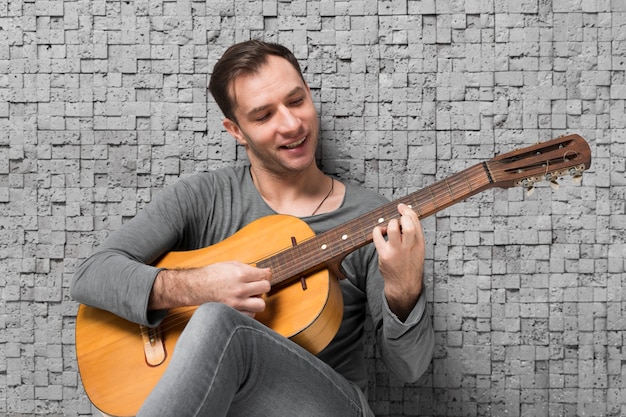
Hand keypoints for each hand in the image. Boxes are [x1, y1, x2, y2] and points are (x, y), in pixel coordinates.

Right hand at [150, 261, 271, 317]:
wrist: (197, 287)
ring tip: (250, 296)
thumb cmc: (214, 274)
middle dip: (262, 286)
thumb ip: (251, 268)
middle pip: (265, 288)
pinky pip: (251, 314)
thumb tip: (268, 272)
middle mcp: (240, 289)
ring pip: (261, 304)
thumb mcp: (232, 264)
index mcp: (240, 274)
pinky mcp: (233, 312)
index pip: (264, 275)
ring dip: (258, 299)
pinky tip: (244, 304)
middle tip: (255, 285)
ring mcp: (236, 302)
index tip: (261, 276)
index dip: (265, 275)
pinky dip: (250, 310)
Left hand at [372, 203, 424, 320]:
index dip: (407, 210)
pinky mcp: (385, 255)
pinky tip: (380, 233)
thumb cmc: (410, 263)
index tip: (401, 207)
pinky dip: (377, 230)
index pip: (415, 221)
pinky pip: (377, 236)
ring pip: (392, 228)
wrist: (404, 285)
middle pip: (407, 224)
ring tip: (389, 229)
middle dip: (401, 217)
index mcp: (419, 243)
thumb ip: (413, 233)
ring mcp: (397, 251)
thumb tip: (404, 214)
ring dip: (389, 223)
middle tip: (397, 220)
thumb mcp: (418, 249)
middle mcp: (409, 246)